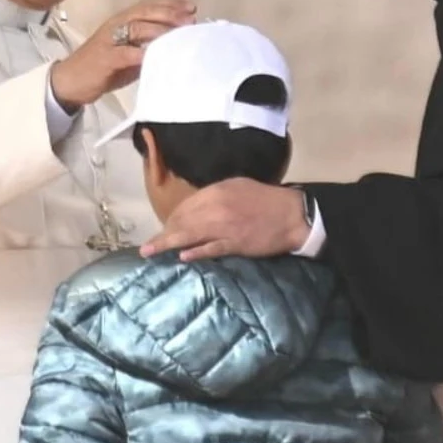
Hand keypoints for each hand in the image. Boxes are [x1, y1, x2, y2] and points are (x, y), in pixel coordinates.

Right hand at [50, 0, 196, 110]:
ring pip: (137, 27)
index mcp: (122, 21)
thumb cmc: (103, 69)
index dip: (170, 3)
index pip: (148, 4)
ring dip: (160, 29)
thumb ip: (148, 49)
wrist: (70, 81)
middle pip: (145, 11)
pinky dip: (142, 53)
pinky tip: (156, 55)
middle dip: (170, 13)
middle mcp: (116, 24)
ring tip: (179, 34)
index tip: (191, 8)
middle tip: (190, 20)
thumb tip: (176, 46)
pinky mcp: (104, 57)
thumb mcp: (130, 56)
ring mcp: (109, 39)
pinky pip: (125, 52)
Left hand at [140, 178, 307, 261]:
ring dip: (167, 243)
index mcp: (217, 191)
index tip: (165, 228)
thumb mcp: (238, 186)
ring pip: (190, 234)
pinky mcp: (236, 244)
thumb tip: (196, 207)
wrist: (292, 214)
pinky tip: (181, 256)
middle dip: (165, 232)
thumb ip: (216, 194)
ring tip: (150, 251)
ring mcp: (225, 226)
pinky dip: (196, 252)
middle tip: (151, 245)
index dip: (172, 219)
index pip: (185, 206)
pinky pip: (211, 248)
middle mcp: (217, 207)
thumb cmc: (265, 199)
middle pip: (182, 220)